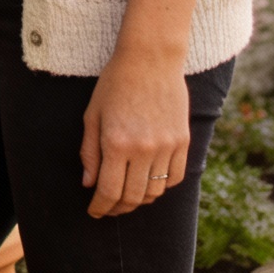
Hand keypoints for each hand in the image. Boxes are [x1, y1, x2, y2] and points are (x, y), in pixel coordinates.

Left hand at [82, 44, 191, 216]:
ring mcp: (167, 148)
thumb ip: (89, 151)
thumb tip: (89, 184)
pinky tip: (149, 182)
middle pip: (133, 197)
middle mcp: (144, 149)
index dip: (101, 207)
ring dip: (140, 199)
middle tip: (108, 208)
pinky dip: (161, 186)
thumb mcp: (92, 114)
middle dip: (118, 208)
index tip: (94, 212)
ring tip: (127, 196)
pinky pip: (175, 179)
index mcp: (116, 142)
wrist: (150, 60)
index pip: (109, 191)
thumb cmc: (114, 84)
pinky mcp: (183, 143)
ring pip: (155, 192)